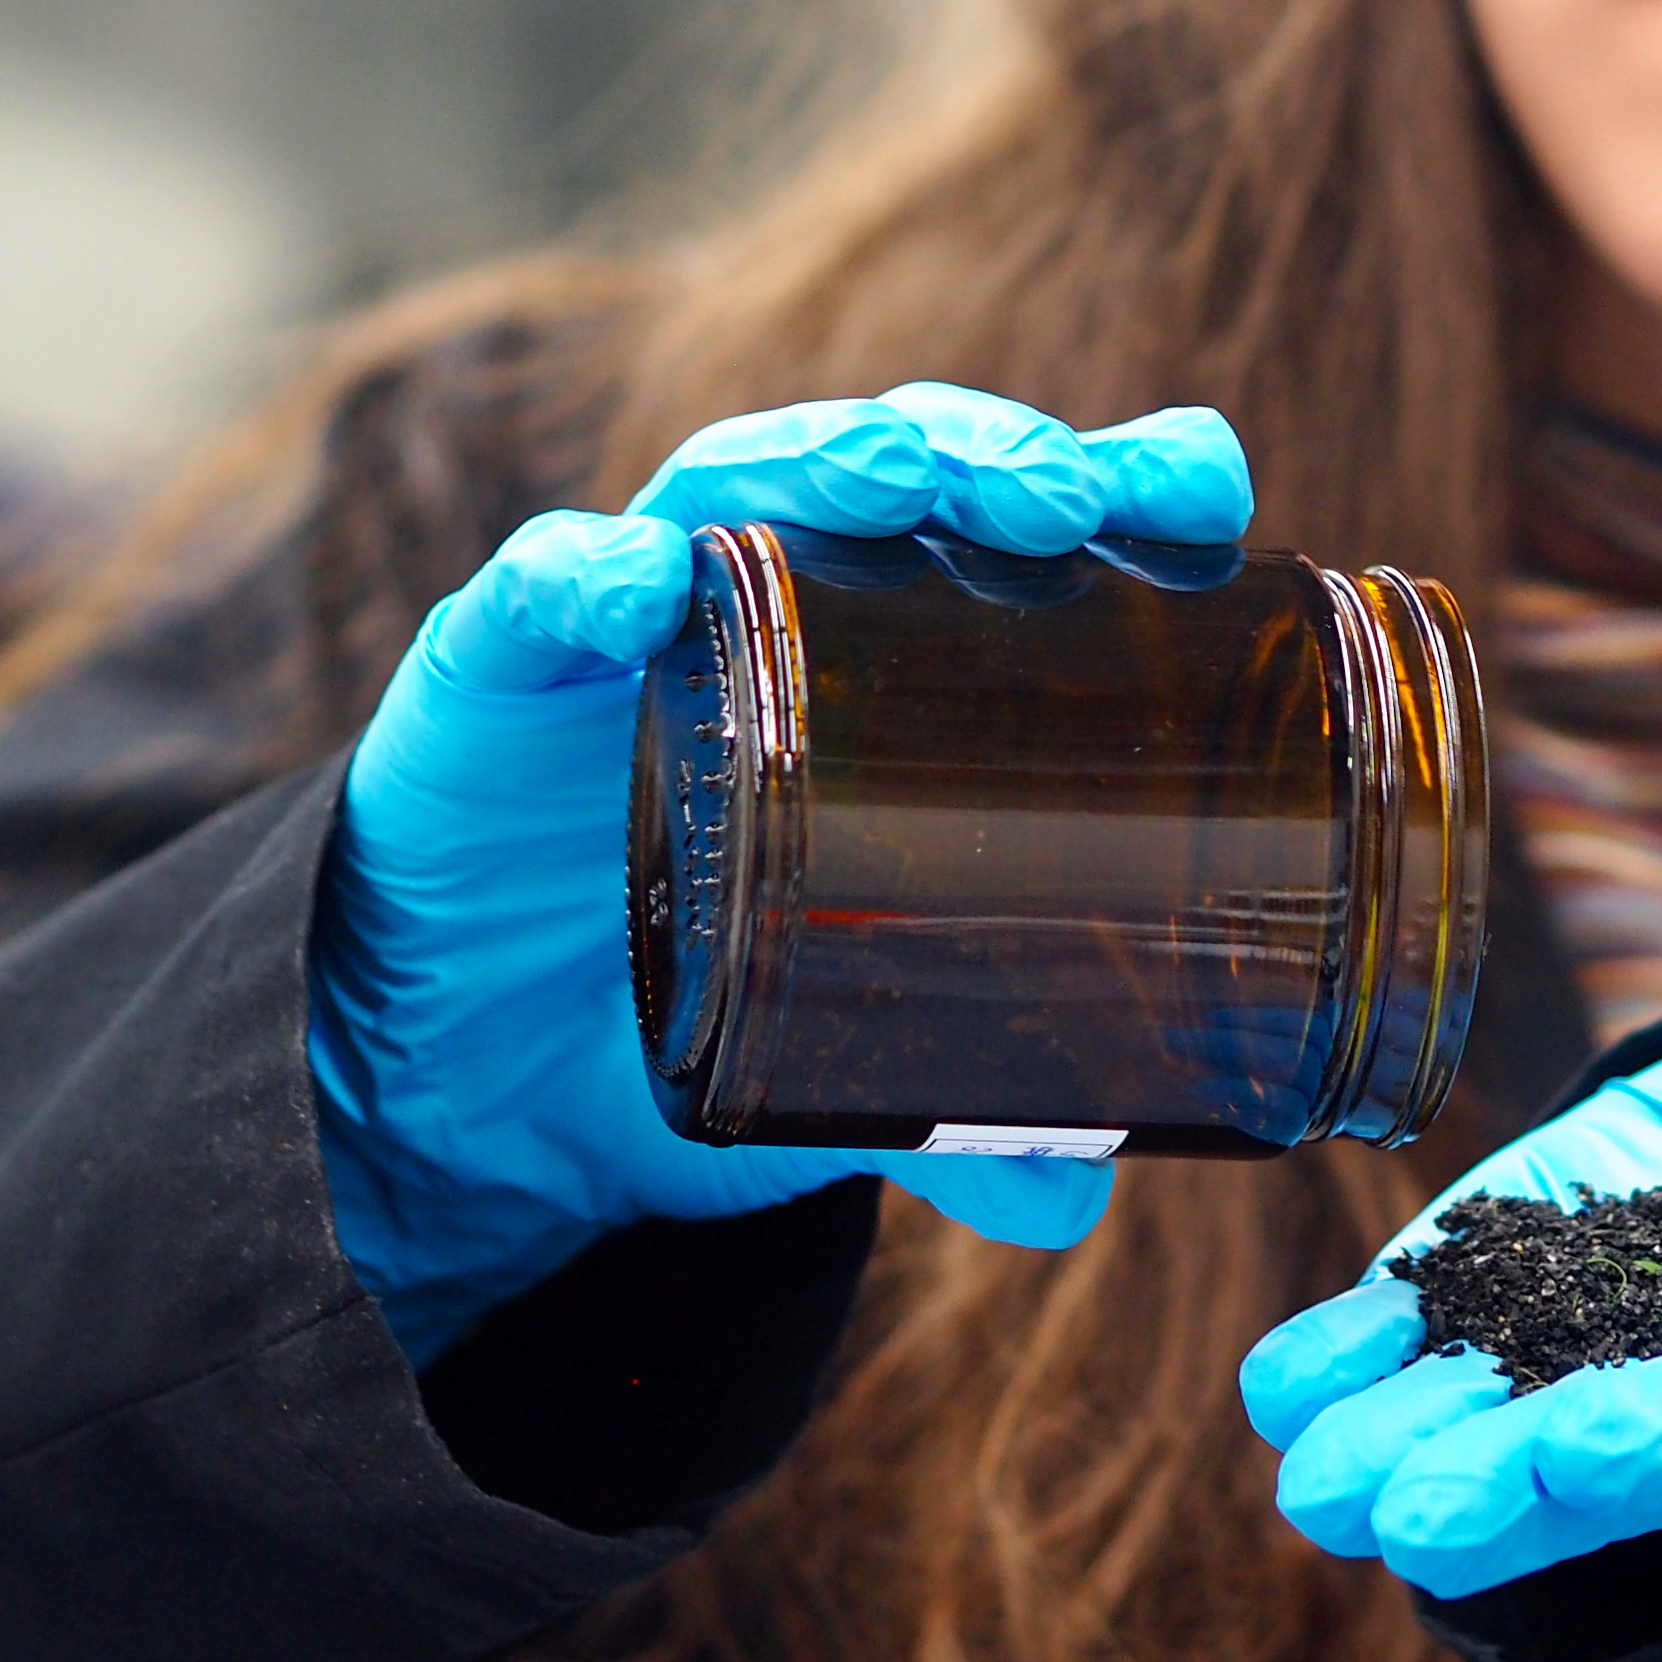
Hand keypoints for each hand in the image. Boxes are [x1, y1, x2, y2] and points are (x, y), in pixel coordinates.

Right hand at [313, 382, 1253, 1361]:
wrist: (456, 1072)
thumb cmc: (676, 992)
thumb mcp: (833, 1062)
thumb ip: (953, 1120)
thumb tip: (1075, 1205)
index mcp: (877, 664)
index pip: (1006, 532)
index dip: (1113, 483)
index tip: (1205, 490)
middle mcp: (763, 610)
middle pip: (889, 477)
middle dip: (988, 456)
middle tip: (1072, 498)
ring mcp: (624, 623)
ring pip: (728, 488)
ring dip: (818, 462)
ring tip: (899, 472)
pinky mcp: (484, 672)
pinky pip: (529, 599)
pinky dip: (578, 579)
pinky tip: (629, 581)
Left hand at [1238, 956, 1661, 1597]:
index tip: (1585, 1453)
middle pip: (1606, 1455)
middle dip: (1507, 1487)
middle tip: (1410, 1519)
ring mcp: (1596, 1334)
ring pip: (1497, 1413)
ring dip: (1405, 1451)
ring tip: (1321, 1486)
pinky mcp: (1515, 1271)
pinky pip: (1430, 1328)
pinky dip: (1355, 1358)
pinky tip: (1283, 1389)